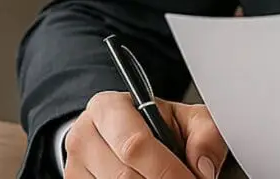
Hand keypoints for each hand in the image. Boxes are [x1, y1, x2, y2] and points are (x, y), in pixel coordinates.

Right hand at [63, 91, 227, 178]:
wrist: (127, 135)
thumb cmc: (158, 125)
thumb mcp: (188, 118)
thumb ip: (205, 134)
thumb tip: (202, 166)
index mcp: (109, 108)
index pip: (135, 144)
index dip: (167, 169)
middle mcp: (84, 136)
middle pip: (124, 175)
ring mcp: (74, 167)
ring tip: (168, 178)